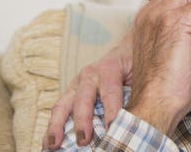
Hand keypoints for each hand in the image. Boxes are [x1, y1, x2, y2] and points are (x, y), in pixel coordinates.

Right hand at [43, 30, 134, 149]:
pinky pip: (59, 109)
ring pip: (63, 104)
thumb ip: (137, 93)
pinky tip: (48, 143)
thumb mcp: (141, 74)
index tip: (112, 129)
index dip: (112, 111)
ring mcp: (77, 83)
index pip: (111, 92)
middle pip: (83, 99)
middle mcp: (90, 74)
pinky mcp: (71, 92)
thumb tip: (140, 118)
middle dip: (83, 121)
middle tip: (84, 141)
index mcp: (110, 68)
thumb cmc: (136, 64)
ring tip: (52, 146)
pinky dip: (52, 127)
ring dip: (56, 126)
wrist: (127, 48)